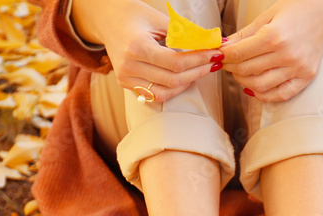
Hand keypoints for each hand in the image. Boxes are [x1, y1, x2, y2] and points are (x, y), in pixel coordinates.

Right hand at [71, 0, 221, 103]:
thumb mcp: (159, 19)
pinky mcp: (126, 84)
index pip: (176, 63)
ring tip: (201, 71)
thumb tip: (212, 43)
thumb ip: (185, 34)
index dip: (199, 60)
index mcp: (137, 47)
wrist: (107, 19)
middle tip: (214, 63)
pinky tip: (185, 77)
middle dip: (198, 72)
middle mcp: (129, 66)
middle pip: (173, 80)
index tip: (215, 53)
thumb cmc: (134, 15)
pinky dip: (172, 88)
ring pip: (164, 93)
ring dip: (187, 83)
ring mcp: (125, 78)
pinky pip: (154, 94)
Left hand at [220, 0, 322, 102]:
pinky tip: (254, 87)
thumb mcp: (267, 16)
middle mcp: (287, 55)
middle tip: (227, 63)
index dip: (224, 56)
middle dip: (231, 68)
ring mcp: (298, 68)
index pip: (239, 54)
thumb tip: (222, 47)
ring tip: (240, 73)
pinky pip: (280, 95)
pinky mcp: (306, 77)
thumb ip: (244, 34)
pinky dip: (263, 95)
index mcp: (275, 35)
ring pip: (260, 85)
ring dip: (243, 81)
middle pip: (247, 70)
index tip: (218, 56)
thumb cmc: (295, 11)